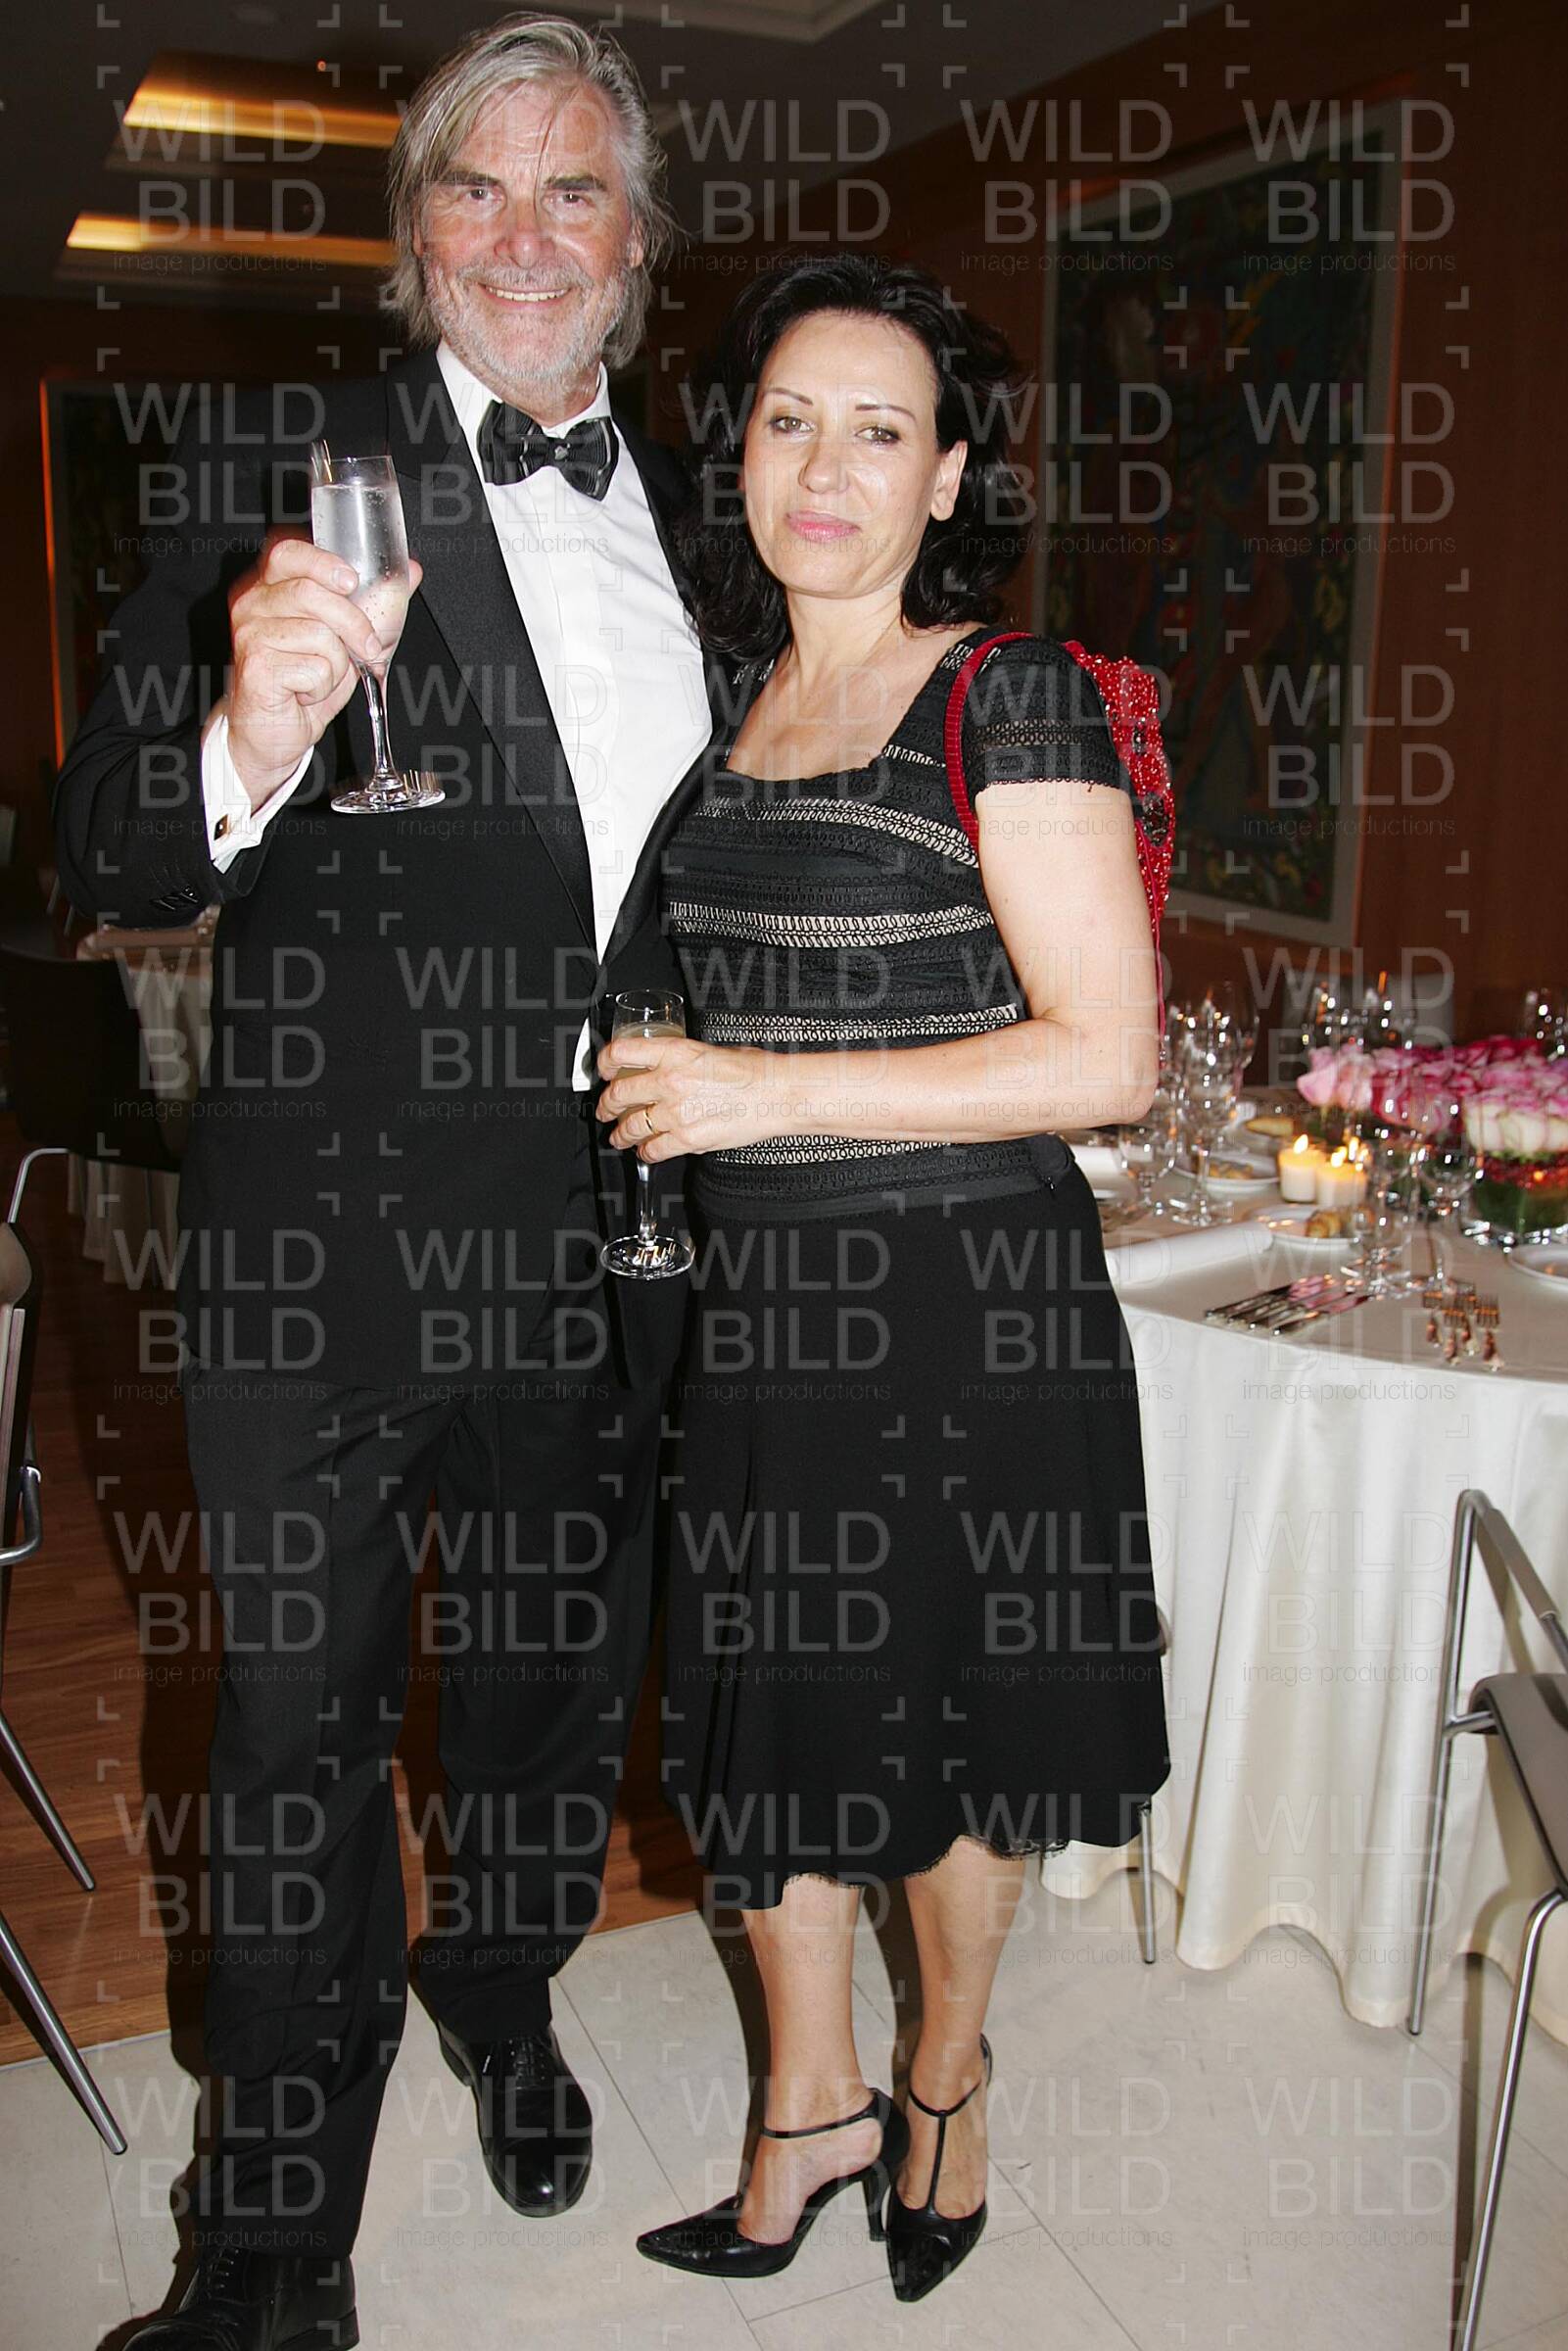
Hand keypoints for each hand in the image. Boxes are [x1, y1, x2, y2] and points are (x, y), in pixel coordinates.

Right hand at [223, 533, 424, 808]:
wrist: (273, 732)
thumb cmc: (305, 680)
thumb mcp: (345, 637)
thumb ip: (373, 602)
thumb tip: (412, 570)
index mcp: (270, 587)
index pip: (288, 552)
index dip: (324, 563)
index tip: (351, 582)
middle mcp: (253, 604)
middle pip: (311, 592)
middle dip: (354, 624)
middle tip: (368, 650)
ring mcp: (250, 635)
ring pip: (318, 635)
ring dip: (337, 664)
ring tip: (322, 676)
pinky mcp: (257, 668)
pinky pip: (313, 668)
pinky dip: (323, 687)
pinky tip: (306, 692)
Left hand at [595, 1034, 783, 1159]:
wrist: (777, 1093)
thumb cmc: (754, 1071)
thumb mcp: (712, 1050)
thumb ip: (684, 1059)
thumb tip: (669, 1066)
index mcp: (675, 1053)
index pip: (622, 1053)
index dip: (604, 1062)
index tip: (603, 1069)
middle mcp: (670, 1081)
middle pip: (619, 1094)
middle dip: (606, 1105)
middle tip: (605, 1109)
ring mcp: (677, 1112)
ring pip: (631, 1126)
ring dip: (620, 1134)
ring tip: (618, 1136)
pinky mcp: (688, 1139)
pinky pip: (653, 1149)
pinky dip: (645, 1152)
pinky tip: (645, 1151)